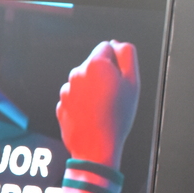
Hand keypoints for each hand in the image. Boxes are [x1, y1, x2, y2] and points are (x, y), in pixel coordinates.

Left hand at [56, 40, 138, 169]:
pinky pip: (75, 98)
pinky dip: (82, 103)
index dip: (116, 61)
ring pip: (83, 82)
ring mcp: (66, 91)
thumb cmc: (117, 116)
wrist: (96, 148)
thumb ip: (127, 55)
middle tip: (113, 96)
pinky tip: (91, 116)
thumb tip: (118, 44)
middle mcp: (76, 74)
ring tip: (102, 109)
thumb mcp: (133, 81)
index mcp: (94, 64)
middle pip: (93, 64)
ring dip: (92, 89)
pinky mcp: (61, 105)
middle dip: (103, 74)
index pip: (106, 47)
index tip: (120, 78)